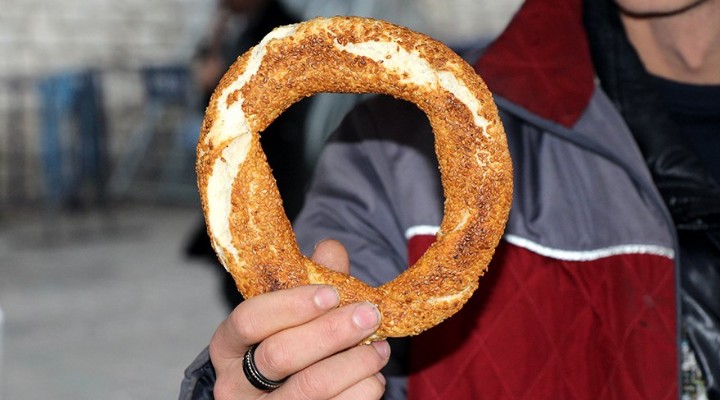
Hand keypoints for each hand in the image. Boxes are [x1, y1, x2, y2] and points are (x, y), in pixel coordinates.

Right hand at [208, 239, 389, 398]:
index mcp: (229, 345)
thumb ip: (311, 279)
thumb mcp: (291, 312)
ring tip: (380, 347)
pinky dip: (362, 390)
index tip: (332, 293)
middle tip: (368, 316)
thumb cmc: (287, 345)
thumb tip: (331, 250)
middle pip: (280, 355)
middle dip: (331, 333)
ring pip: (310, 388)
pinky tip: (373, 376)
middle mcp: (236, 384)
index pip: (248, 320)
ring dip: (355, 363)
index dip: (291, 305)